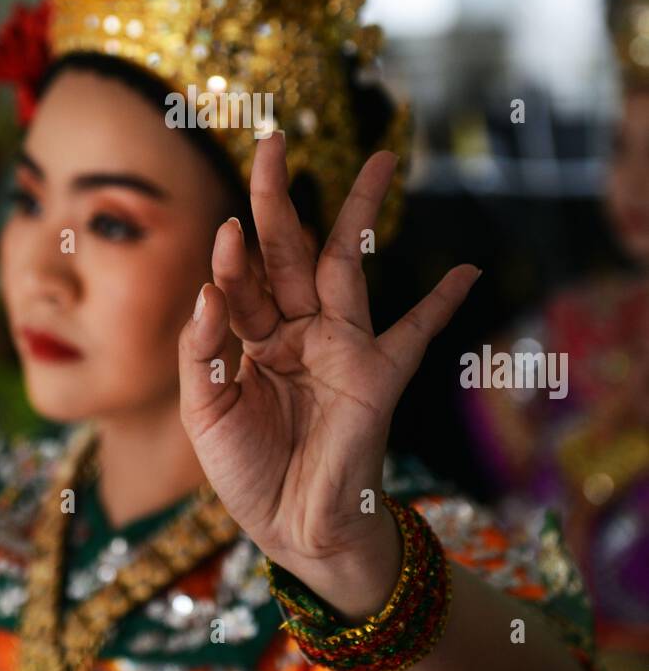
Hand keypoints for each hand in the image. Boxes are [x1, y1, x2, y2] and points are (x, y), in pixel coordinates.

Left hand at [178, 133, 479, 617]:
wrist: (293, 530)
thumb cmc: (244, 470)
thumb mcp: (203, 409)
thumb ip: (202, 348)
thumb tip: (209, 289)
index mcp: (251, 334)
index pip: (240, 278)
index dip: (232, 255)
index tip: (228, 230)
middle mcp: (296, 328)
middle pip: (288, 248)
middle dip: (279, 195)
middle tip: (273, 140)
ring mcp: (340, 346)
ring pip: (347, 264)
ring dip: (361, 213)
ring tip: (380, 160)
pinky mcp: (377, 374)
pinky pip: (416, 331)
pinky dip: (442, 303)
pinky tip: (466, 271)